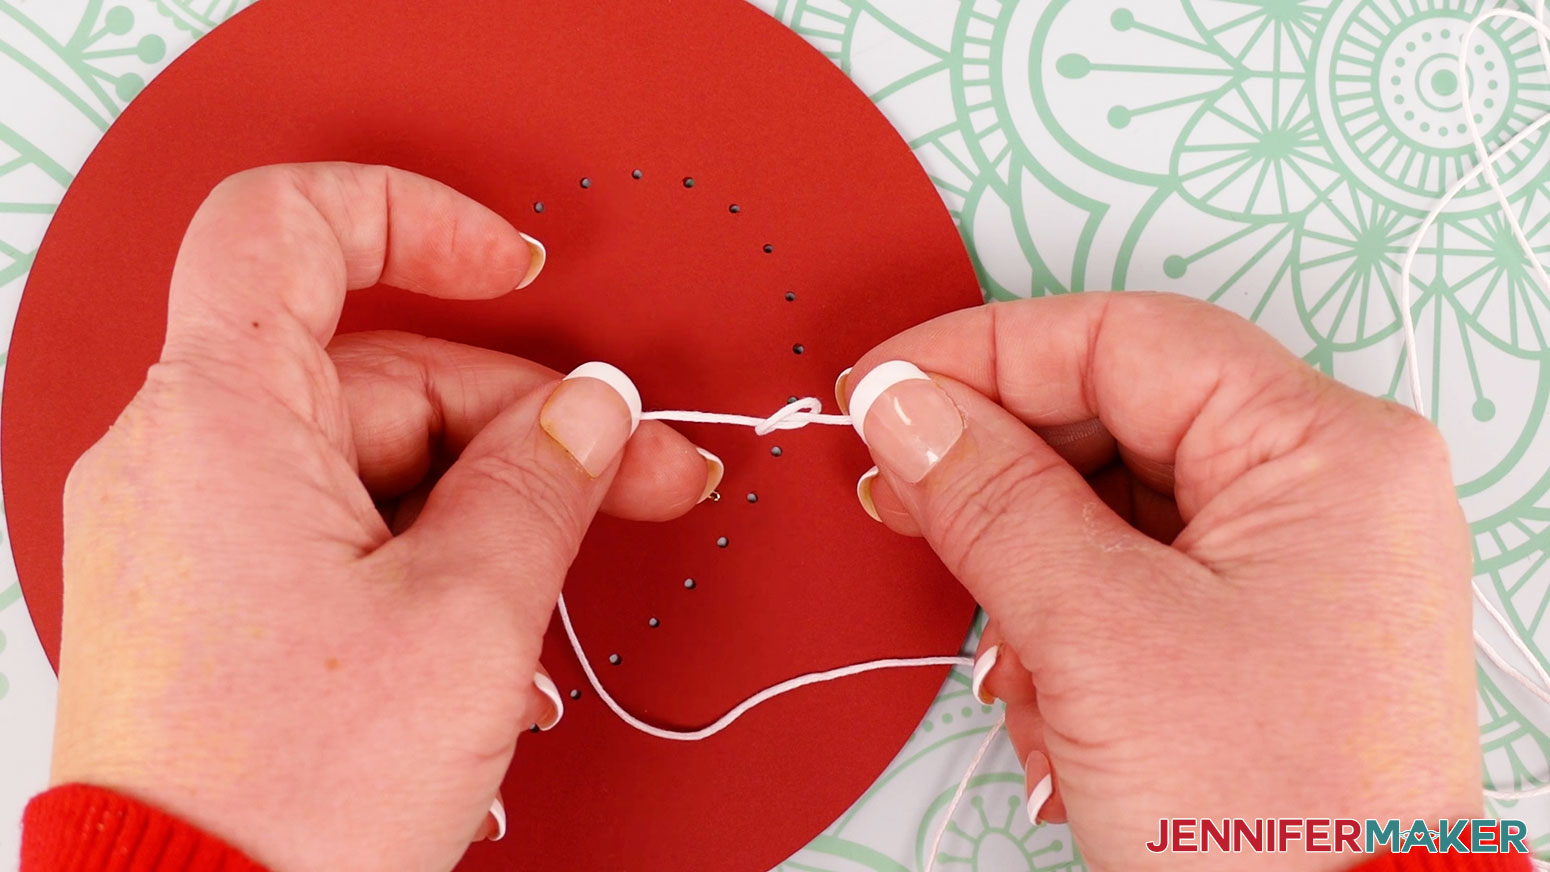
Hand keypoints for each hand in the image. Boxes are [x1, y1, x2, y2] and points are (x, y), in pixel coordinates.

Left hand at [50, 163, 716, 870]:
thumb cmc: (293, 796)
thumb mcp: (470, 613)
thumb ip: (542, 480)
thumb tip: (589, 412)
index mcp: (222, 418)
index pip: (290, 224)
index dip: (417, 216)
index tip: (515, 269)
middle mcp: (184, 460)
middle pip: (382, 373)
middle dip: (526, 423)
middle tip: (642, 475)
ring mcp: (192, 534)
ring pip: (375, 465)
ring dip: (490, 517)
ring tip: (559, 607)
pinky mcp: (210, 601)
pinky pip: (338, 535)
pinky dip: (427, 566)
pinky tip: (492, 651)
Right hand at [840, 292, 1477, 870]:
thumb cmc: (1261, 812)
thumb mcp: (1097, 634)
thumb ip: (988, 496)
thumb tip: (898, 403)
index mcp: (1320, 447)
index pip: (1121, 340)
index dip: (982, 352)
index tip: (876, 387)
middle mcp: (1321, 484)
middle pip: (1111, 421)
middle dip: (1001, 486)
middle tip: (898, 503)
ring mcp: (1295, 559)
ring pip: (1108, 509)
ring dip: (1033, 586)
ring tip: (1024, 681)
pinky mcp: (1263, 624)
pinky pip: (1133, 579)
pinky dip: (1071, 634)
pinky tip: (1061, 717)